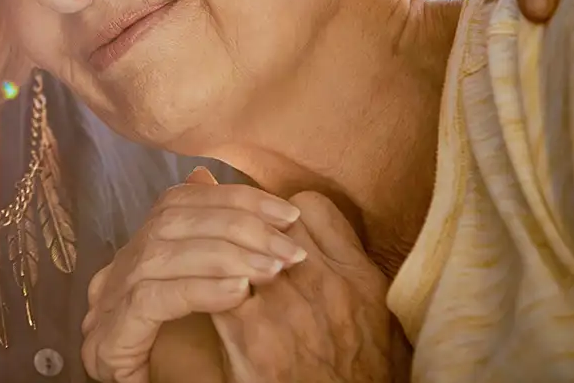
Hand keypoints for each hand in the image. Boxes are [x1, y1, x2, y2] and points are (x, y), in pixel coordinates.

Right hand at [80, 168, 307, 382]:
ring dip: (224, 255)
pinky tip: (238, 294)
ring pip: (159, 254)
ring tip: (274, 269)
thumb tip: (230, 196)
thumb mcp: (219, 302)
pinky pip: (152, 299)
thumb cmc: (195, 363)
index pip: (178, 202)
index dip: (232, 199)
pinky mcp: (109, 338)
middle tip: (289, 247)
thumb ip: (226, 256)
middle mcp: (119, 271)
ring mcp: (109, 303)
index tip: (287, 213)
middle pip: (169, 220)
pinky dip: (198, 289)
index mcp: (142, 254)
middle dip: (237, 225)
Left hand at [208, 191, 404, 382]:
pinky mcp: (251, 334)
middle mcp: (325, 283)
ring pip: (234, 247)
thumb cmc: (358, 369)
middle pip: (265, 223)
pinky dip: (202, 285)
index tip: (270, 228)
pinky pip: (213, 286)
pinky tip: (200, 294)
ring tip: (211, 266)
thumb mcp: (374, 311)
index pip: (308, 206)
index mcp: (358, 274)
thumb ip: (346, 259)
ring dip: (219, 253)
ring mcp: (286, 306)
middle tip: (231, 243)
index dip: (282, 212)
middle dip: (244, 228)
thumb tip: (308, 217)